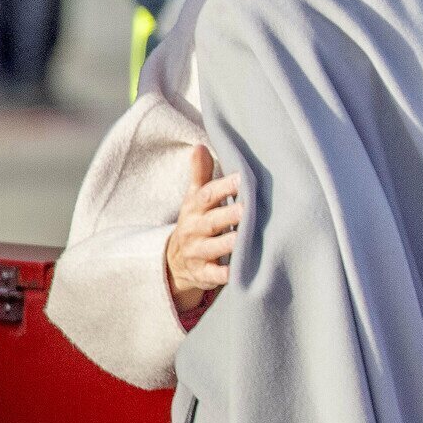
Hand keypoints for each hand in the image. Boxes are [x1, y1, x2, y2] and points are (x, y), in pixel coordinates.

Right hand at [165, 145, 241, 313]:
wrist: (174, 262)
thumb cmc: (194, 223)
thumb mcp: (193, 199)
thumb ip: (200, 174)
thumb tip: (199, 146)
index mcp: (195, 209)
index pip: (207, 195)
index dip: (223, 187)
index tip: (242, 178)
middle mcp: (194, 230)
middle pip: (211, 221)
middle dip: (229, 215)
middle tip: (248, 208)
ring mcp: (197, 253)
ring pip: (213, 248)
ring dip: (228, 244)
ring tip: (245, 239)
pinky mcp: (202, 274)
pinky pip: (213, 275)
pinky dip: (224, 274)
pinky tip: (238, 272)